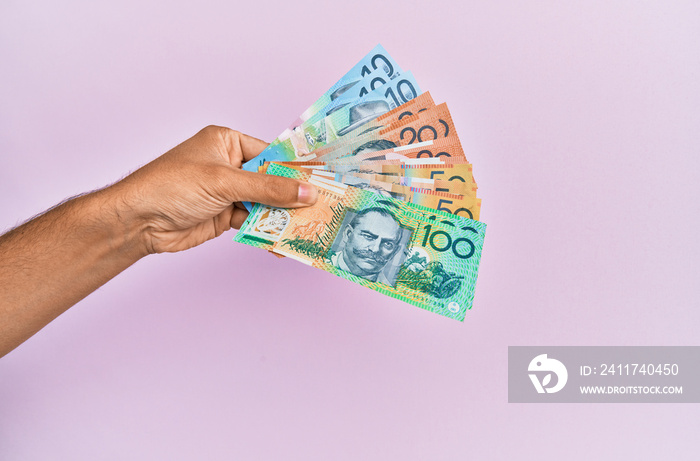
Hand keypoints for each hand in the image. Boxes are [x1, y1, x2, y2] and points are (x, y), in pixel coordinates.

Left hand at [114, 125, 316, 253]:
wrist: (138, 222)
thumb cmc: (172, 186)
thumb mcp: (225, 182)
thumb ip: (268, 188)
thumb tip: (307, 193)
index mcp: (228, 143)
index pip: (271, 153)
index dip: (296, 168)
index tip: (323, 181)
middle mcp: (230, 165)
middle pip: (272, 180)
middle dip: (293, 196)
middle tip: (323, 208)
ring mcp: (228, 192)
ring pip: (266, 204)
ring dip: (283, 217)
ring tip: (309, 228)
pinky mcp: (225, 216)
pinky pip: (254, 222)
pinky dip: (268, 231)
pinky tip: (283, 241)